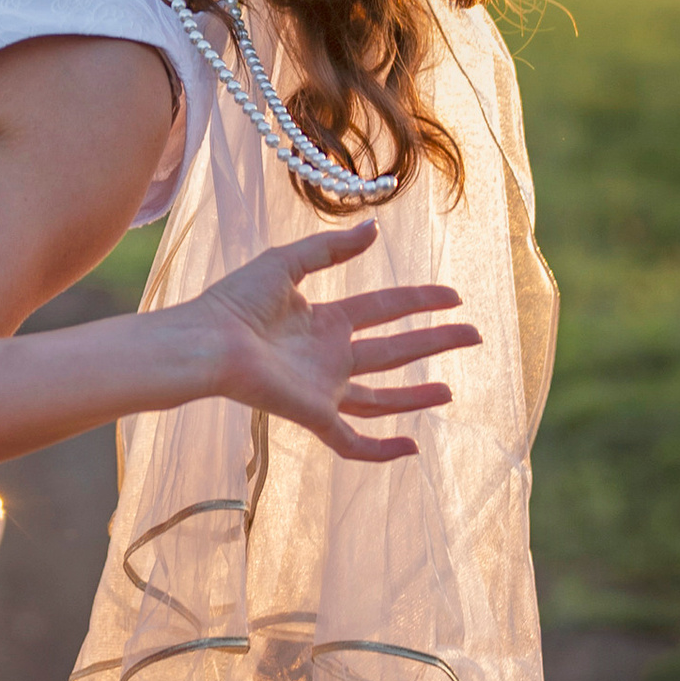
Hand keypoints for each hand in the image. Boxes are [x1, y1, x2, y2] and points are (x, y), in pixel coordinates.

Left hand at [184, 219, 479, 464]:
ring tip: (450, 392)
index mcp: (325, 320)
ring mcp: (324, 389)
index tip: (454, 297)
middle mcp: (330, 356)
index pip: (384, 309)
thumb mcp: (285, 264)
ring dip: (415, 396)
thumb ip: (329, 249)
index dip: (419, 302)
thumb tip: (373, 229)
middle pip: (394, 351)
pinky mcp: (314, 415)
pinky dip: (381, 451)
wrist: (207, 342)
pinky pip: (353, 442)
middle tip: (472, 335)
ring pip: (381, 398)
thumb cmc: (235, 303)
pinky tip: (412, 449)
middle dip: (434, 343)